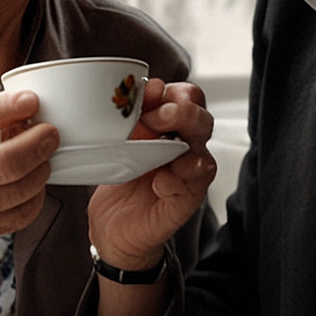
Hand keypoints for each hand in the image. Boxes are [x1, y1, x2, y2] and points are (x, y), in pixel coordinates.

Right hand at [0, 89, 56, 276]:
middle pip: (18, 177)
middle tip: (46, 131)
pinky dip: (32, 196)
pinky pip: (19, 219)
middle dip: (42, 148)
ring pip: (25, 201)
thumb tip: (16, 102)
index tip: (35, 106)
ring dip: (41, 173)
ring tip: (36, 154)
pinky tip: (25, 180)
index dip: (27, 130)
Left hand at [87, 78, 216, 268]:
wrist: (112, 226)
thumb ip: (130, 116)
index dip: (173, 92)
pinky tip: (160, 181)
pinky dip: (178, 179)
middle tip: (153, 116)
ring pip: (204, 151)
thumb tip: (145, 89)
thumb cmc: (118, 178)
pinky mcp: (185, 200)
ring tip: (162, 144)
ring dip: (184, 142)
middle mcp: (185, 147)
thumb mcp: (116, 140)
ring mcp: (188, 175)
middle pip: (202, 119)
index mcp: (171, 126)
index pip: (188, 97)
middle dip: (181, 112)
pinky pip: (194, 185)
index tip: (147, 94)